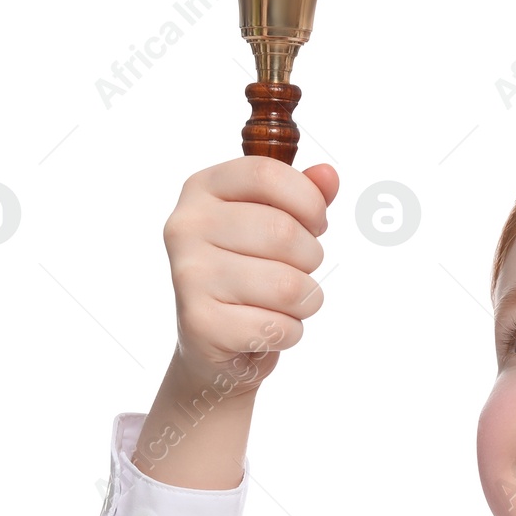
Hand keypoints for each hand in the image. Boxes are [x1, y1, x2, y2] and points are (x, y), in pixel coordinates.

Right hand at [161, 155, 337, 395]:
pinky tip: (264, 328)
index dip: (308, 200)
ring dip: (304, 300)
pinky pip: (278, 326)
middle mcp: (186, 226)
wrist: (211, 341)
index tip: (316, 223)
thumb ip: (303, 194)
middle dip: (310, 258)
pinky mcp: (200, 322)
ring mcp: (189, 275)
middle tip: (297, 269)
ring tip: (282, 302)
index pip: (266, 174)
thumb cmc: (249, 271)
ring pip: (288, 285)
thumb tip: (328, 175)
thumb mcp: (273, 222)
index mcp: (202, 189)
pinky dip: (288, 333)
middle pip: (282, 232)